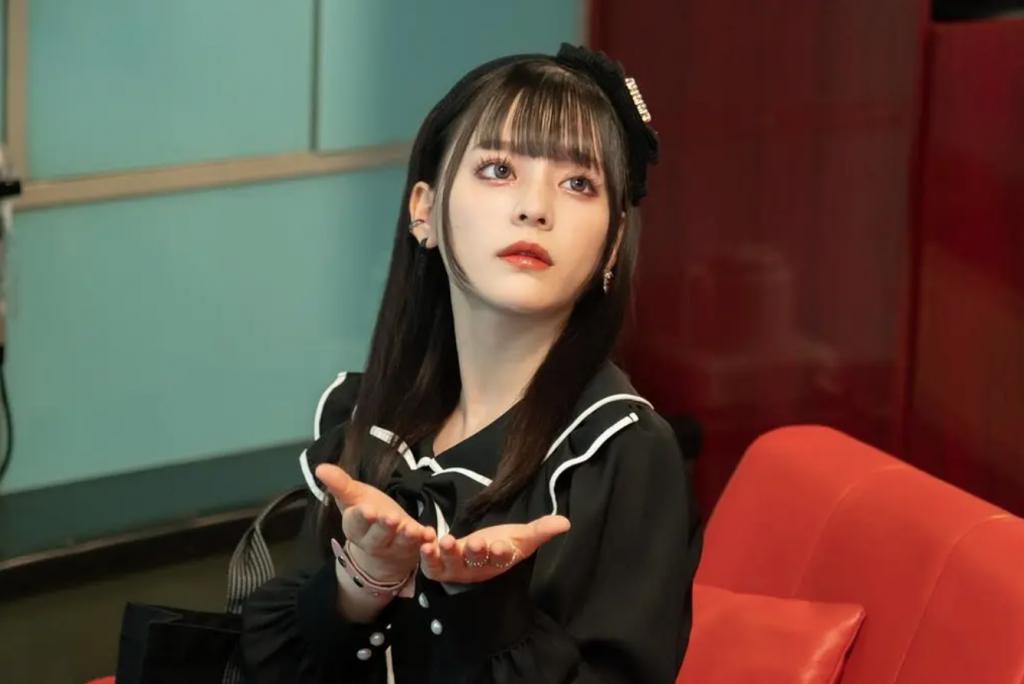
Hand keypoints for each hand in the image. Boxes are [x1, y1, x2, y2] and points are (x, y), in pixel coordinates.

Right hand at [315, 463, 436, 582]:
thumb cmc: (368, 515)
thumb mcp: (354, 497)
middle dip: (384, 528)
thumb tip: (319, 467)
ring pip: (401, 544)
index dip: (362, 518)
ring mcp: (395, 549)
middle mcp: (374, 542)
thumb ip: (340, 484)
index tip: (368, 510)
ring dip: (407, 537)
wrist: (384, 546)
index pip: (357, 523)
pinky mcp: (415, 551)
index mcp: (356, 528)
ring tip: (413, 529)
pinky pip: (421, 549)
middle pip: (378, 537)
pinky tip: (430, 534)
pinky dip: (426, 542)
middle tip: (392, 518)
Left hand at [418, 515, 570, 583]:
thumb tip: (566, 522)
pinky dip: (427, 554)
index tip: (502, 546)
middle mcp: (477, 567)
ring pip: (451, 564)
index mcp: (498, 560)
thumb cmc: (501, 544)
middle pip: (476, 562)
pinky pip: (431, 563)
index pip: (501, 558)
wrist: (475, 552)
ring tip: (447, 541)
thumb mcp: (521, 536)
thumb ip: (541, 530)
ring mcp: (456, 568)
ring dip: (448, 553)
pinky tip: (426, 541)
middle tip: (476, 543)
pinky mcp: (438, 565)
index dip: (501, 553)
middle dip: (476, 552)